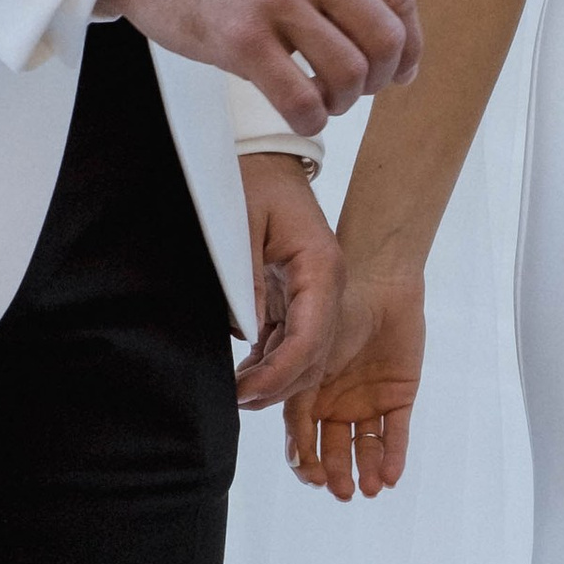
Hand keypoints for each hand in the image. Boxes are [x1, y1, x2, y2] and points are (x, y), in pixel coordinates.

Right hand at [101, 0, 421, 137]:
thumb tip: (399, 45)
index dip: (408, 45)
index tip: (399, 70)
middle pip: (385, 39)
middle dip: (381, 78)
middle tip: (358, 89)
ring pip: (350, 73)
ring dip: (344, 101)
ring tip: (322, 98)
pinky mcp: (240, 38)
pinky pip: (302, 99)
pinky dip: (312, 118)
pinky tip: (300, 110)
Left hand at [234, 156, 342, 413]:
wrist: (266, 162)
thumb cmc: (253, 184)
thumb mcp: (242, 225)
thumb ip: (245, 280)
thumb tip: (245, 334)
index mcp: (322, 270)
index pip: (310, 338)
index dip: (280, 374)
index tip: (247, 394)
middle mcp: (326, 289)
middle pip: (313, 355)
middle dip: (278, 386)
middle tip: (236, 401)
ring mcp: (315, 295)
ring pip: (304, 354)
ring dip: (275, 381)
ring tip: (238, 395)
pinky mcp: (296, 298)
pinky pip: (289, 341)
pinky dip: (270, 363)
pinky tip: (246, 379)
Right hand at [283, 264, 424, 497]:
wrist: (381, 284)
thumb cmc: (336, 309)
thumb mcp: (306, 350)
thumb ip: (284, 381)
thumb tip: (244, 404)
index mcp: (309, 393)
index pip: (303, 435)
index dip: (305, 458)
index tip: (309, 476)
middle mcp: (336, 402)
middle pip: (334, 447)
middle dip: (335, 472)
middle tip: (340, 491)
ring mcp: (368, 401)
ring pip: (365, 446)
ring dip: (366, 470)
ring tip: (367, 489)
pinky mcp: (398, 397)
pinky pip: (396, 432)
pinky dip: (394, 455)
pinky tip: (390, 476)